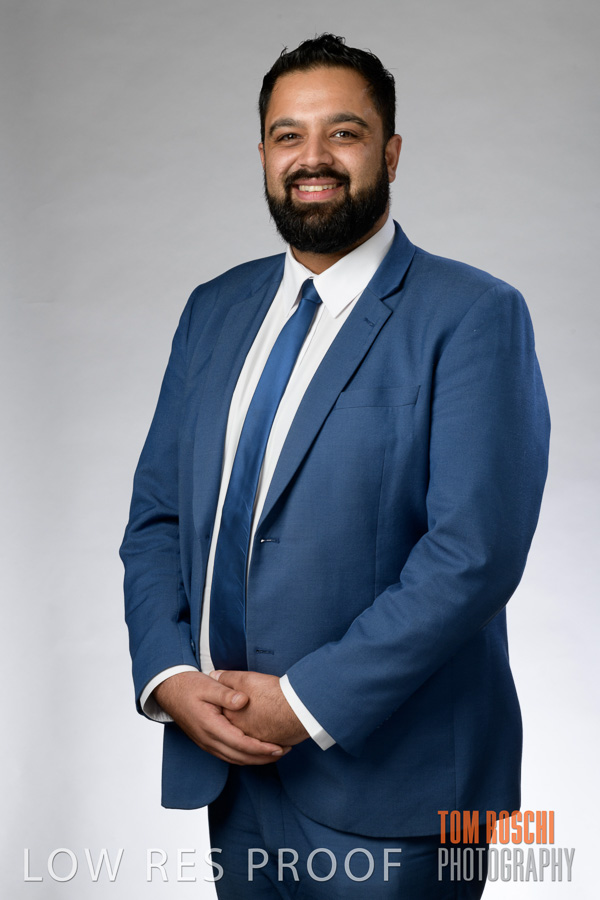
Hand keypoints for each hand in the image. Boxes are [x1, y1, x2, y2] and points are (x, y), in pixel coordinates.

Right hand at [152, 670, 290, 764]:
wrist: (169, 691)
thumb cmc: (189, 686)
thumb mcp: (208, 685)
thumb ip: (226, 693)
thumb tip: (244, 700)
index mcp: (210, 726)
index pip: (240, 744)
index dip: (261, 748)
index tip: (279, 747)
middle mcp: (208, 740)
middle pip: (240, 757)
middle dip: (263, 757)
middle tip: (284, 751)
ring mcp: (206, 743)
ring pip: (234, 759)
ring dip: (255, 760)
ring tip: (275, 754)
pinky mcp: (207, 742)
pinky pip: (228, 755)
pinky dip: (244, 757)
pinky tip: (256, 752)